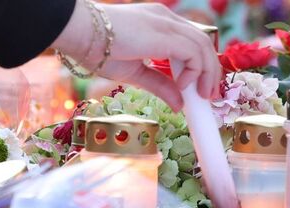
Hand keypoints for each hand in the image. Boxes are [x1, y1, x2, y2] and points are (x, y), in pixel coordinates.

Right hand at [53, 1, 220, 109]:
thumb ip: (159, 85)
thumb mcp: (134, 73)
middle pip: (202, 43)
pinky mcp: (165, 33)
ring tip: (201, 96)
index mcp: (159, 24)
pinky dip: (195, 71)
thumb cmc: (97, 49)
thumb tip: (179, 104)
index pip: (191, 42)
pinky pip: (193, 52)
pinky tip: (183, 86)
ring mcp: (166, 23)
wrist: (78, 34)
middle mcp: (166, 19)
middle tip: (209, 97)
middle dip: (211, 72)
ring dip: (207, 74)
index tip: (201, 89)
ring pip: (203, 47)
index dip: (201, 65)